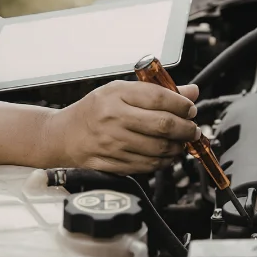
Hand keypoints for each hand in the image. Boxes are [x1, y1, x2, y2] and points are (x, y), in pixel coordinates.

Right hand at [45, 80, 199, 174]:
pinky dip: (163, 161)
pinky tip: (165, 154)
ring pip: (159, 148)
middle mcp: (114, 118)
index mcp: (116, 95)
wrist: (63, 136)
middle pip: (163, 125)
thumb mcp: (121, 91)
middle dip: (186, 129)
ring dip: (177, 147)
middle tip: (192, 129)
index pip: (159, 98)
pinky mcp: (113, 163)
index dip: (182, 105)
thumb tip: (191, 92)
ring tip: (180, 142)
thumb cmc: (93, 110)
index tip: (190, 109)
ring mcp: (113, 143)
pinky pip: (148, 165)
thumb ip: (157, 91)